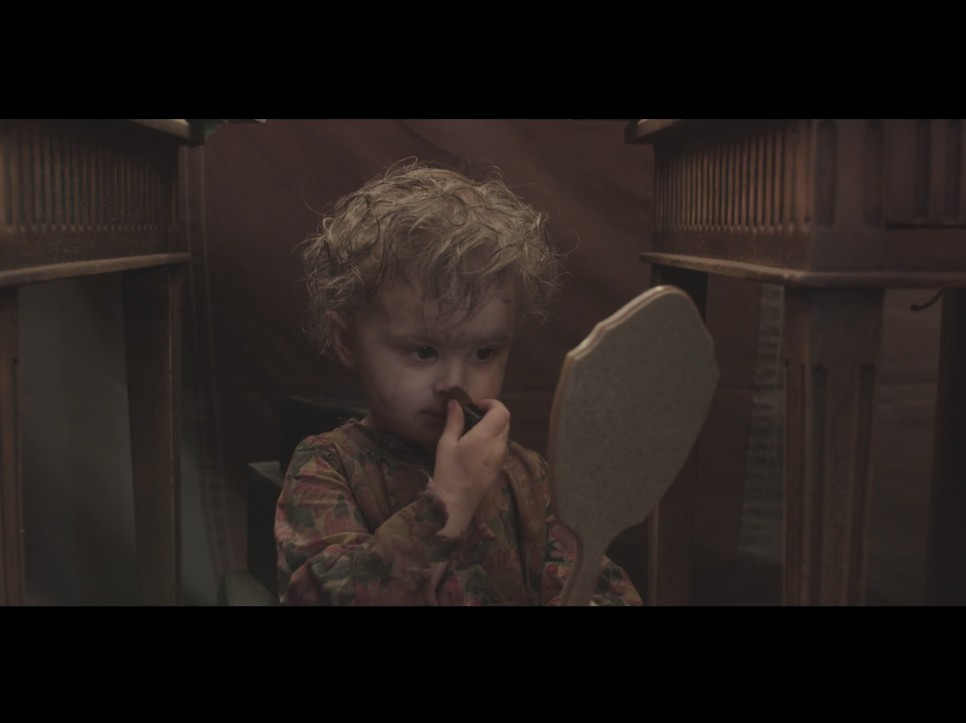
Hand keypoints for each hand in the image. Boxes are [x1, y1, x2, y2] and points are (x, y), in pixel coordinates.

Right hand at [428, 398, 509, 538]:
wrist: (456, 503)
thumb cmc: (448, 472)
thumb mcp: (446, 444)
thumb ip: (454, 421)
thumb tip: (455, 403)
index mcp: (485, 437)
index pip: (502, 411)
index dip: (491, 403)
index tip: (475, 406)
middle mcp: (499, 446)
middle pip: (505, 421)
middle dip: (492, 414)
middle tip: (473, 416)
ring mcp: (502, 458)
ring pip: (505, 433)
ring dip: (493, 426)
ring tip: (473, 431)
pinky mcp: (500, 467)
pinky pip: (501, 446)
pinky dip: (493, 439)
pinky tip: (476, 447)